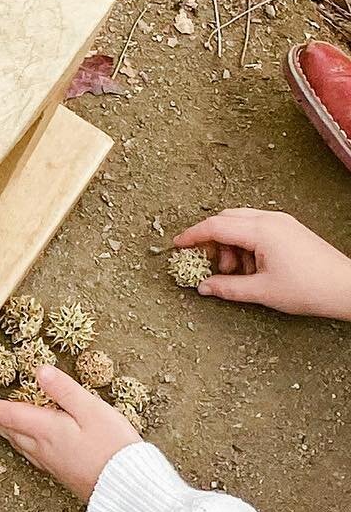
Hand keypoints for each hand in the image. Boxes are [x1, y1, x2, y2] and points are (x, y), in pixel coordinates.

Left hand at [0, 365, 139, 503]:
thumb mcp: (92, 410)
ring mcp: (51, 462)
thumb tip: (41, 371)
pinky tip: (26, 445)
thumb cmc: (113, 447)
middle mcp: (42, 447)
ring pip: (18, 443)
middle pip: (9, 430)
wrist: (126, 488)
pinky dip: (20, 444)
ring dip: (3, 431)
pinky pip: (31, 454)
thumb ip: (65, 390)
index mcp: (46, 429)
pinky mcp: (60, 471)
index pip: (10, 414)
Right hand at [174, 209, 350, 320]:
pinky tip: (252, 267)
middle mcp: (271, 220)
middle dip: (212, 241)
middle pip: (226, 219)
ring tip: (237, 272)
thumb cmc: (308, 288)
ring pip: (241, 223)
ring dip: (230, 245)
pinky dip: (245, 244)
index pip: (215, 226)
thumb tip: (203, 287)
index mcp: (261, 231)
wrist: (345, 288)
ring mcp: (282, 223)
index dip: (192, 236)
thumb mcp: (261, 292)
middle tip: (209, 264)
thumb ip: (227, 288)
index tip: (177, 246)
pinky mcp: (289, 230)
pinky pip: (257, 228)